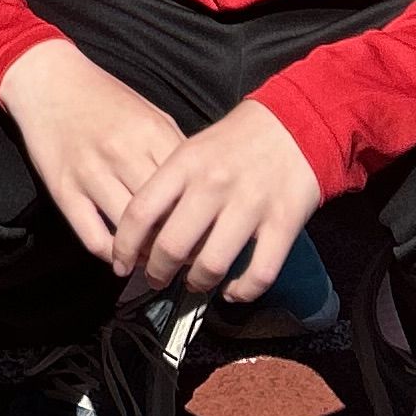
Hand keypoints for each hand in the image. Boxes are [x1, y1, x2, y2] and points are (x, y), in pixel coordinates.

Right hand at [0, 41, 182, 269]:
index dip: (200, 220)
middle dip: (177, 242)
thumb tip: (197, 193)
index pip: (188, 190)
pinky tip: (120, 256)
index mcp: (151, 132)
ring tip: (154, 261)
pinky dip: (111, 255)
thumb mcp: (150, 113)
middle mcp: (123, 153)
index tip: (205, 236)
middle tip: (184, 257)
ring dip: (145, 255)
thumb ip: (174, 149)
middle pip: (162, 215)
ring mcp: (91, 173)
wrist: (49, 81)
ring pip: (130, 233)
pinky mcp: (63, 190)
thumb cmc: (105, 99)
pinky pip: (93, 238)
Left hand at [108, 96, 322, 306]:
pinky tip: (233, 290)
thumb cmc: (237, 141)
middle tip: (157, 279)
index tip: (120, 262)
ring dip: (198, 283)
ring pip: (211, 265)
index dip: (124, 245)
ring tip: (195, 283)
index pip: (141, 211)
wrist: (295, 124)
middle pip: (172, 246)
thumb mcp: (193, 149)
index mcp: (186, 163)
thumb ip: (169, 186)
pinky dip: (242, 291)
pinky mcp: (283, 223)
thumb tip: (144, 232)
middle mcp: (214, 184)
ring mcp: (250, 205)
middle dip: (158, 272)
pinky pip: (258, 273)